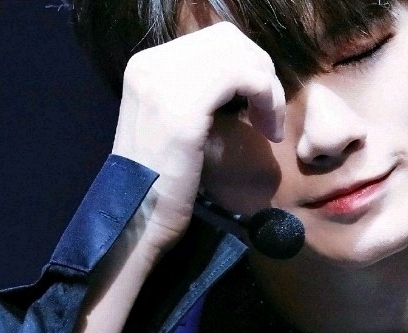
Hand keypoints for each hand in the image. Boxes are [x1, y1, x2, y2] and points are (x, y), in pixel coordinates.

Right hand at [112, 22, 285, 263]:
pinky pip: (245, 78)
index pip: (213, 40)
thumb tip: (240, 75)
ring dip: (267, 88)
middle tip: (267, 112)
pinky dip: (267, 99)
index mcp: (146, 65)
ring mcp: (164, 83)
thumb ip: (196, 91)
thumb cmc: (162, 180)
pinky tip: (268, 131)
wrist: (139, 218)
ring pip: (240, 56)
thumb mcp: (175, 122)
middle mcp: (151, 64)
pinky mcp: (185, 109)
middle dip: (260, 70)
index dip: (246, 64)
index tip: (256, 104)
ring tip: (269, 126)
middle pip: (228, 39)